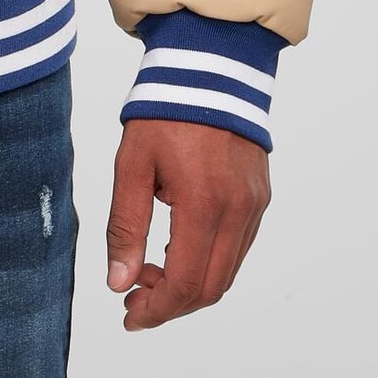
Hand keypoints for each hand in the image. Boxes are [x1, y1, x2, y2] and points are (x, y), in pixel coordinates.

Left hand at [106, 118, 269, 330]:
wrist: (208, 64)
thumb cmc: (166, 108)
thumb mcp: (132, 163)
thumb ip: (125, 226)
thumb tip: (118, 282)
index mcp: (203, 203)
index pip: (185, 284)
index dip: (156, 309)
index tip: (129, 313)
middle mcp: (237, 211)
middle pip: (211, 287)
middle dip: (171, 303)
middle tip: (135, 296)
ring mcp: (253, 205)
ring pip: (227, 271)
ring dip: (191, 284)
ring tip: (152, 270)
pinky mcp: (259, 196)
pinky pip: (239, 247)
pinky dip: (210, 261)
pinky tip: (179, 248)